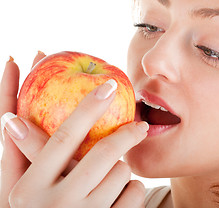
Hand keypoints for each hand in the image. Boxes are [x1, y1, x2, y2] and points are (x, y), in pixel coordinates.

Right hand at [2, 76, 146, 206]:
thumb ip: (21, 157)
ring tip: (111, 178)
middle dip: (127, 134)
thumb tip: (11, 119)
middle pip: (104, 154)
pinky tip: (119, 196)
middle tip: (141, 125)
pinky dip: (133, 188)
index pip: (64, 138)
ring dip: (122, 169)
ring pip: (122, 173)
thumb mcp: (21, 190)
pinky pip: (135, 193)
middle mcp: (55, 205)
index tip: (109, 86)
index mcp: (28, 190)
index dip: (88, 108)